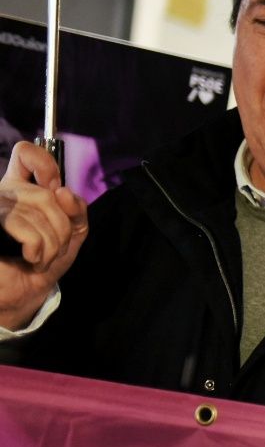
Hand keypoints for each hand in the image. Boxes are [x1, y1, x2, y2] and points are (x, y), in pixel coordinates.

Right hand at [1, 141, 87, 328]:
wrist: (20, 293)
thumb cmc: (43, 260)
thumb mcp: (72, 232)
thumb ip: (76, 209)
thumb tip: (62, 191)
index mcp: (20, 188)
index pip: (26, 153)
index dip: (46, 166)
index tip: (56, 191)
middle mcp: (3, 193)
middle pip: (47, 194)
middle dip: (62, 228)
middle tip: (54, 248)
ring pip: (39, 209)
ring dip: (53, 243)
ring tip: (41, 257)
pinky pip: (24, 227)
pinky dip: (38, 248)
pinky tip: (30, 258)